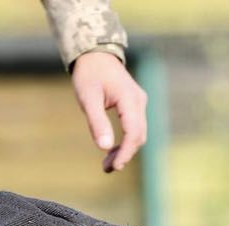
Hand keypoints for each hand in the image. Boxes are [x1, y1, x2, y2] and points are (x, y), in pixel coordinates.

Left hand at [69, 51, 147, 172]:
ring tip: (106, 164)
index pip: (134, 132)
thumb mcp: (88, 98)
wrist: (96, 54)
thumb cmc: (89, 74)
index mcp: (130, 99)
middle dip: (125, 154)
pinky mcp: (135, 105)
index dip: (126, 152)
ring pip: (138, 133)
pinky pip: (134, 127)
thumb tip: (105, 147)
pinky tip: (111, 150)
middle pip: (139, 136)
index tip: (114, 167)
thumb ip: (97, 122)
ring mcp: (139, 103)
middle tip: (106, 168)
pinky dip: (125, 141)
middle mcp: (139, 101)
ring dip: (125, 150)